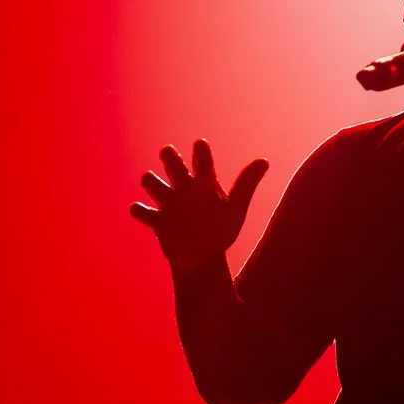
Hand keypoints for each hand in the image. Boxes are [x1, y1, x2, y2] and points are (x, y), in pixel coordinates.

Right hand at [130, 139, 269, 273]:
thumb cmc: (220, 229)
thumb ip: (246, 184)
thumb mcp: (235, 209)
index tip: (201, 145)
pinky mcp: (157, 221)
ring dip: (151, 181)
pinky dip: (139, 210)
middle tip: (170, 157)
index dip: (200, 150)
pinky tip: (143, 212)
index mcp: (205, 183)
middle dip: (169, 156)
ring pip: (150, 181)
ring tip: (162, 193)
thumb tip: (264, 161)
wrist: (204, 258)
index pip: (201, 158)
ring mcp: (169, 203)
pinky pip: (140, 210)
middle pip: (171, 160)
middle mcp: (184, 188)